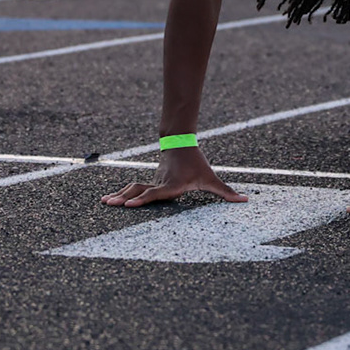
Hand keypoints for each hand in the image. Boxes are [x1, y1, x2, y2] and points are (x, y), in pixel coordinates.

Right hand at [101, 147, 247, 207]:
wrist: (181, 144)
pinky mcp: (149, 182)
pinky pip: (133, 188)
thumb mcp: (211, 179)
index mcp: (172, 185)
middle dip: (124, 198)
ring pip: (133, 188)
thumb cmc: (197, 164)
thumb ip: (226, 192)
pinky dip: (121, 194)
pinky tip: (109, 199)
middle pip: (139, 191)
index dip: (143, 199)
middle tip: (110, 204)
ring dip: (118, 195)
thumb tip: (244, 200)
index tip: (130, 204)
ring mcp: (152, 182)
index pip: (155, 193)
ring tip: (104, 202)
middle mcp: (159, 184)